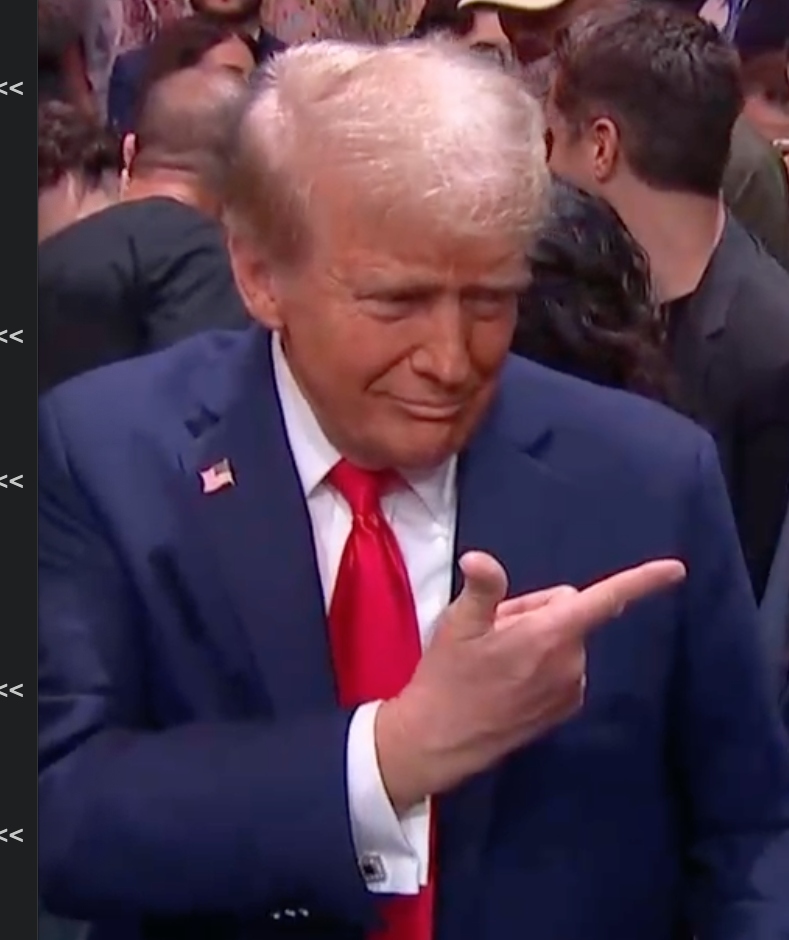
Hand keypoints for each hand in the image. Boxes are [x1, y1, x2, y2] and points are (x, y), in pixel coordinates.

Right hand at [376, 551, 685, 811]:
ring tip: (496, 658)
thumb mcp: (458, 624)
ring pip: (564, 640)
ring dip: (539, 639)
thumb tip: (480, 558)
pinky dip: (542, 664)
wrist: (440, 739)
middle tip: (493, 629)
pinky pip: (563, 667)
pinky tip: (508, 679)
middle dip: (538, 610)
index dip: (642, 581)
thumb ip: (483, 588)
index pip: (605, 599)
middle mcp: (571, 662)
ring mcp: (570, 690)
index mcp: (549, 634)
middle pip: (569, 611)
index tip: (677, 569)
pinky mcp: (563, 710)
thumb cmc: (448, 676)